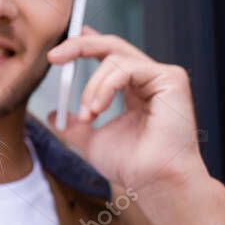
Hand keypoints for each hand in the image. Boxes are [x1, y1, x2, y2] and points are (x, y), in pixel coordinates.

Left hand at [46, 26, 210, 200]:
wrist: (153, 181)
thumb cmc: (132, 166)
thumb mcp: (92, 141)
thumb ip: (74, 126)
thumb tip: (55, 115)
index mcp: (134, 89)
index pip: (109, 55)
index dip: (86, 43)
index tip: (59, 51)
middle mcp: (149, 80)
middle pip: (111, 45)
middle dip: (79, 46)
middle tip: (53, 57)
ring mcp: (162, 78)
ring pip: (114, 58)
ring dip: (92, 87)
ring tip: (87, 116)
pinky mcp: (171, 80)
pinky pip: (127, 68)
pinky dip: (105, 87)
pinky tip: (98, 110)